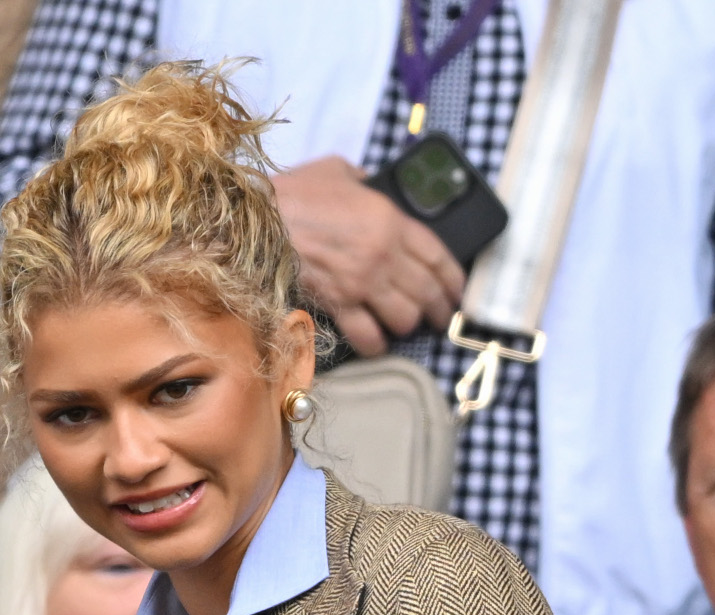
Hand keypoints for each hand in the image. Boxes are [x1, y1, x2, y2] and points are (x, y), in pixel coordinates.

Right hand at [275, 156, 464, 356]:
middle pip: (427, 292)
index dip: (454, 278)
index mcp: (389, 219)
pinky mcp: (336, 305)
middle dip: (440, 309)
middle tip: (442, 317)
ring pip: (404, 317)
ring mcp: (360, 284)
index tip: (458, 290)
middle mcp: (382, 256)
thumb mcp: (339, 170)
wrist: (256, 219)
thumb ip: (364, 182)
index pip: (437, 255)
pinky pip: (367, 336)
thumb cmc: (294, 191)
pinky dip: (376, 345)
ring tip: (407, 326)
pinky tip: (378, 343)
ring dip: (409, 325)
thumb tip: (372, 188)